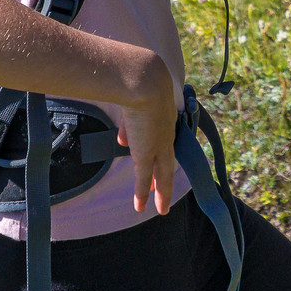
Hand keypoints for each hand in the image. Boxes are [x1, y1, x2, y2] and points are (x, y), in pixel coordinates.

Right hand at [117, 56, 177, 213]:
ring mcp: (158, 145)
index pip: (163, 139)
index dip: (159, 152)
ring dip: (160, 191)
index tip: (155, 162)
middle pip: (167, 162)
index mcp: (165, 118)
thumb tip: (123, 140)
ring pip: (162, 175)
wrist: (144, 83)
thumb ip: (130, 124)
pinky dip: (144, 194)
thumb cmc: (138, 83)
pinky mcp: (147, 154)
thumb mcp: (133, 102)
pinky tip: (141, 207)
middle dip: (164, 177)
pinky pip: (145, 179)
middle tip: (162, 191)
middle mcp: (166, 134)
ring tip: (161, 206)